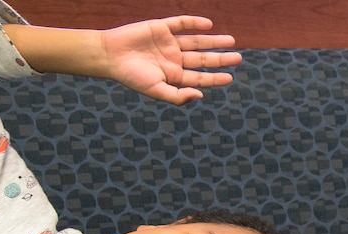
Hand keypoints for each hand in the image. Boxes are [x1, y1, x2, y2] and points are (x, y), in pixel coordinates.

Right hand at [99, 16, 240, 103]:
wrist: (109, 55)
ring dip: (213, 41)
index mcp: (174, 76)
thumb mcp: (156, 90)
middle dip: (220, 59)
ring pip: (196, 41)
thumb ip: (178, 96)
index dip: (215, 77)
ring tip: (231, 41)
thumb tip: (201, 95)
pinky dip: (194, 22)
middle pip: (203, 59)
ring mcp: (169, 43)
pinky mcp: (161, 27)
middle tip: (238, 58)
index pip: (200, 77)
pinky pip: (181, 23)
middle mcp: (174, 59)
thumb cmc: (131, 76)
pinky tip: (208, 25)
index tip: (230, 77)